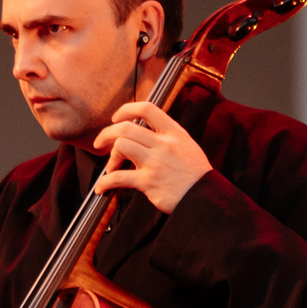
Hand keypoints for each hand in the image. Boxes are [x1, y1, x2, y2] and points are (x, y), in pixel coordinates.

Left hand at [91, 99, 211, 213]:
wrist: (206, 198)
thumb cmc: (195, 175)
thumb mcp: (187, 146)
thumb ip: (167, 137)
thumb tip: (144, 132)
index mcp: (174, 132)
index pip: (147, 109)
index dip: (126, 110)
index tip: (116, 118)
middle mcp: (164, 144)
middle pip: (126, 127)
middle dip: (107, 134)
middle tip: (100, 144)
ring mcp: (156, 162)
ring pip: (121, 146)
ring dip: (110, 157)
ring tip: (110, 168)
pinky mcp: (148, 181)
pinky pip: (119, 177)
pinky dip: (105, 182)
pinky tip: (102, 187)